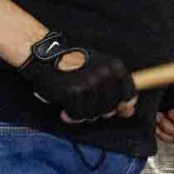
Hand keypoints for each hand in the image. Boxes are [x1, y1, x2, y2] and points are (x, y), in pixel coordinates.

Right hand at [18, 37, 136, 121]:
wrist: (45, 57)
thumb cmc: (74, 65)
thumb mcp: (99, 71)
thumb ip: (115, 90)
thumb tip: (128, 112)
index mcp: (115, 66)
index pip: (129, 96)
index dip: (119, 105)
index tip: (107, 104)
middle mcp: (104, 74)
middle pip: (110, 109)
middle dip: (98, 110)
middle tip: (85, 101)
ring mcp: (88, 83)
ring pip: (94, 114)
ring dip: (83, 113)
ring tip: (74, 103)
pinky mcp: (73, 91)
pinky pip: (78, 115)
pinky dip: (71, 115)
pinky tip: (65, 109)